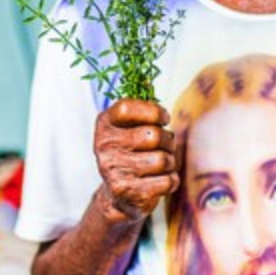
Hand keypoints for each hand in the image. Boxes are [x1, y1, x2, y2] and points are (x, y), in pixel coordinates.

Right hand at [93, 99, 178, 223]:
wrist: (120, 196)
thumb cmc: (131, 153)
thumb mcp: (129, 127)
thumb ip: (139, 105)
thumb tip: (147, 78)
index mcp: (104, 124)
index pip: (127, 108)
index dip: (152, 111)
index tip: (163, 118)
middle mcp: (104, 146)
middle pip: (153, 135)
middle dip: (167, 140)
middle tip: (165, 145)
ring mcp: (113, 170)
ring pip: (162, 159)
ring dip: (170, 162)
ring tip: (163, 164)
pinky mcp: (127, 191)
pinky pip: (166, 181)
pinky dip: (171, 180)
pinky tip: (162, 180)